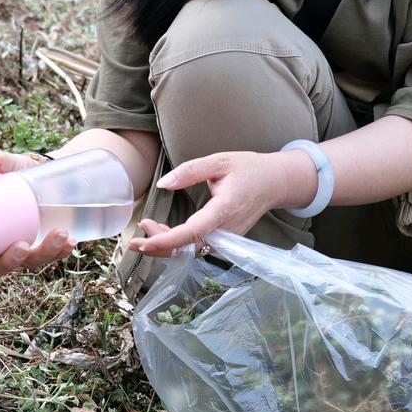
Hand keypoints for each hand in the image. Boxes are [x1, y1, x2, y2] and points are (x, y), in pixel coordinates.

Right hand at [0, 148, 74, 286]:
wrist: (52, 173)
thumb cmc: (21, 172)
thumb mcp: (11, 165)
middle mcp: (0, 245)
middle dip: (9, 262)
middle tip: (20, 247)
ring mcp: (25, 249)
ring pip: (30, 262)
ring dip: (44, 253)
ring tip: (60, 234)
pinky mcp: (47, 246)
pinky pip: (53, 255)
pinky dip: (61, 250)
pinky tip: (70, 241)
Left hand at [127, 150, 293, 257]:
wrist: (275, 182)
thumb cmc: (248, 169)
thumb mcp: (219, 161)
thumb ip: (189, 171)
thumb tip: (163, 184)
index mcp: (225, 209)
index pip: (193, 232)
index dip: (166, 240)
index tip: (144, 241)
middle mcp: (227, 230)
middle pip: (188, 248)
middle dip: (159, 245)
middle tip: (136, 234)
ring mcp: (228, 238)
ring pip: (191, 251)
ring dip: (166, 244)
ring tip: (147, 227)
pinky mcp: (225, 240)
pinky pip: (198, 247)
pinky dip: (178, 243)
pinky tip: (163, 231)